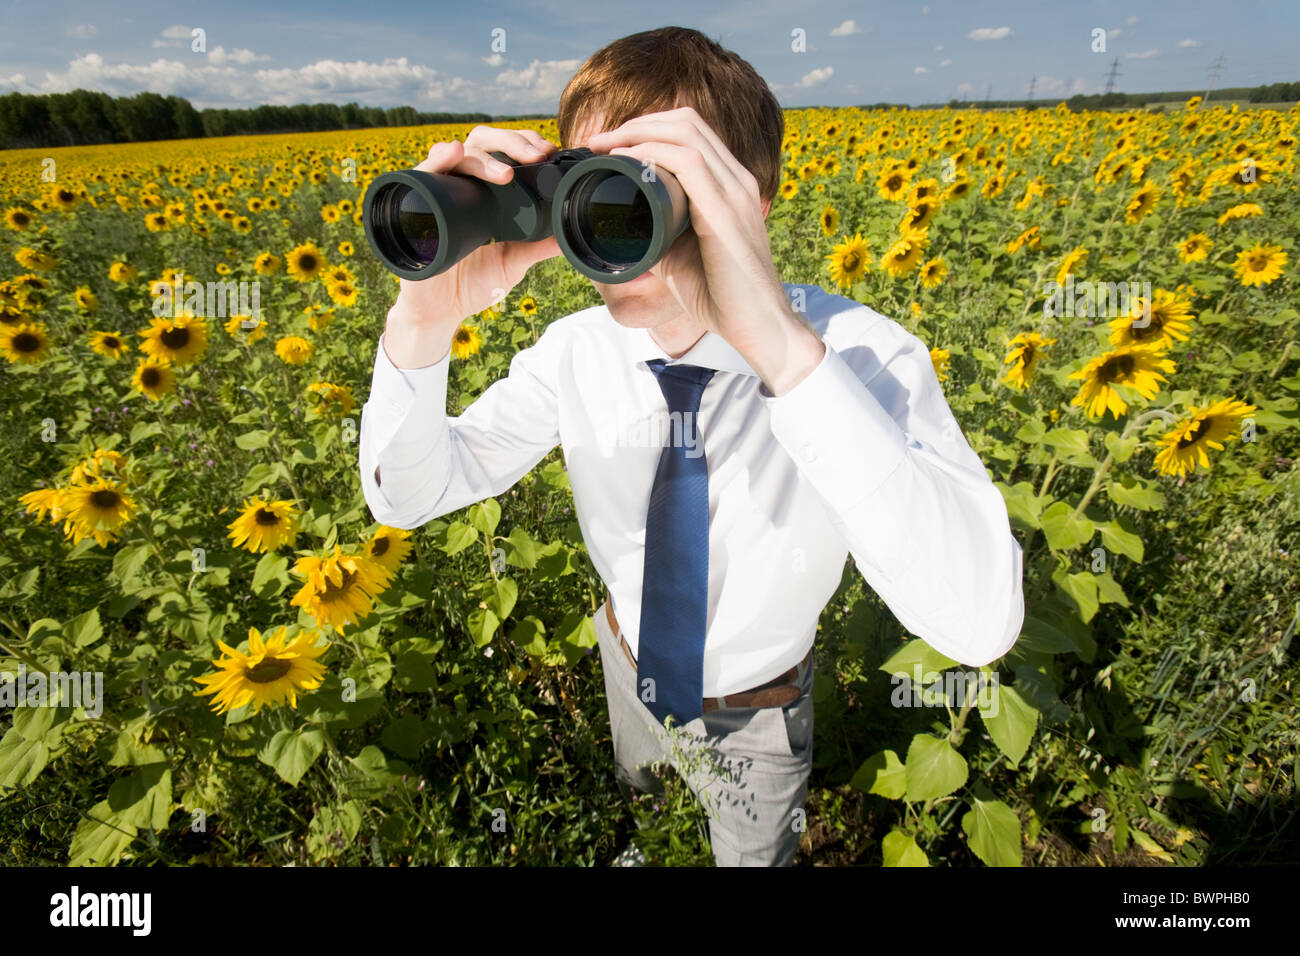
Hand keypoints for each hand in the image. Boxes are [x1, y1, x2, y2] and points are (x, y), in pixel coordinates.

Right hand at [383, 126, 561, 367]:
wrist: (439, 311)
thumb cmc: (474, 283)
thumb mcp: (512, 263)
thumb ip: (538, 247)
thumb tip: (570, 235)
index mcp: (486, 190)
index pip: (505, 150)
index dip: (526, 143)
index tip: (549, 152)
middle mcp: (462, 184)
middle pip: (483, 142)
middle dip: (510, 142)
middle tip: (535, 156)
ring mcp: (438, 191)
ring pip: (456, 152)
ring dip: (481, 156)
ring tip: (504, 173)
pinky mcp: (414, 204)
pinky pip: (422, 173)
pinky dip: (437, 159)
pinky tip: (452, 152)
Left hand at [585, 107, 823, 393]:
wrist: (758, 326)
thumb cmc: (722, 296)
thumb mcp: (678, 255)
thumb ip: (655, 232)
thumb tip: (619, 224)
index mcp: (730, 185)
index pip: (691, 133)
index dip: (648, 128)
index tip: (610, 146)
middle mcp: (737, 179)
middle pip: (686, 121)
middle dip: (637, 123)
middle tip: (600, 142)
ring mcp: (735, 190)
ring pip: (686, 131)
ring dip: (638, 132)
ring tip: (605, 147)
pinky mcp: (726, 209)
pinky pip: (686, 161)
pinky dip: (650, 152)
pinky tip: (626, 161)